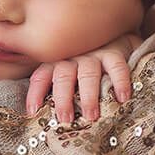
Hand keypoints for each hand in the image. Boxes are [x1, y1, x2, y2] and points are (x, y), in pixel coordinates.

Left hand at [25, 31, 143, 125]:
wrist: (114, 36)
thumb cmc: (85, 62)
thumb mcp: (67, 71)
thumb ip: (55, 88)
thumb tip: (39, 113)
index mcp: (57, 63)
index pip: (41, 76)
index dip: (35, 93)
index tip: (33, 112)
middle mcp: (72, 57)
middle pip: (63, 77)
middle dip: (63, 99)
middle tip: (65, 119)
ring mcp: (93, 54)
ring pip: (87, 74)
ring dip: (88, 96)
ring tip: (91, 116)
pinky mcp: (114, 52)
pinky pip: (116, 66)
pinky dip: (120, 82)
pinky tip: (122, 98)